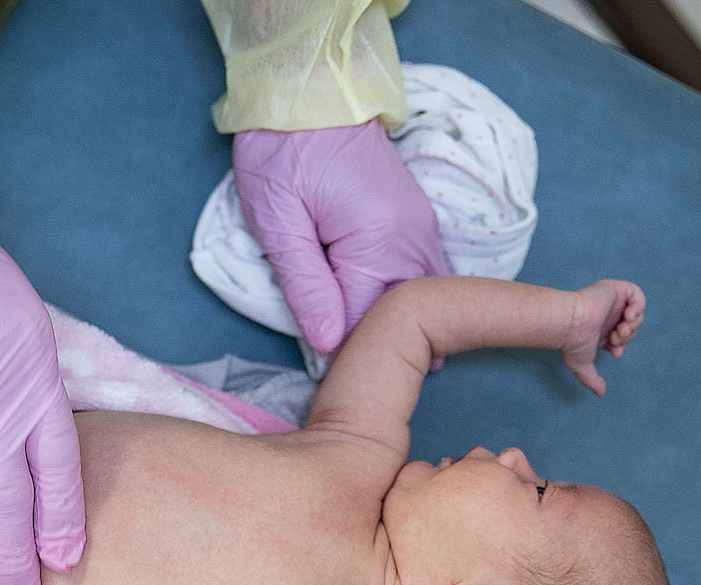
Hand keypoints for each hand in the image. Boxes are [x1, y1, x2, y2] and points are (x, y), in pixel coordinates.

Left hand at [232, 120, 448, 353]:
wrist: (310, 92)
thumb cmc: (282, 151)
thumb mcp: (279, 222)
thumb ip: (306, 286)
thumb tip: (330, 344)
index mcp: (380, 239)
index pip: (367, 320)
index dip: (344, 350)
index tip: (325, 376)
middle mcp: (415, 235)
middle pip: (401, 311)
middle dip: (376, 342)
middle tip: (352, 376)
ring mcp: (422, 224)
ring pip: (416, 295)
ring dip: (395, 323)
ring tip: (380, 355)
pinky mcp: (417, 218)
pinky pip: (419, 272)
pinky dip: (403, 297)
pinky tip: (390, 318)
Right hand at [565, 279, 645, 394]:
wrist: (571, 323)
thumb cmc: (572, 341)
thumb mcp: (582, 364)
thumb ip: (591, 379)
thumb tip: (601, 393)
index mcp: (601, 329)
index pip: (622, 337)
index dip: (623, 345)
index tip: (615, 352)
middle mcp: (607, 315)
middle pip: (632, 326)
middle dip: (628, 336)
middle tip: (616, 338)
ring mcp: (612, 301)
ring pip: (637, 312)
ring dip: (633, 324)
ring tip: (621, 328)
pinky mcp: (615, 289)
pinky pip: (637, 295)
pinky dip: (637, 306)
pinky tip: (628, 315)